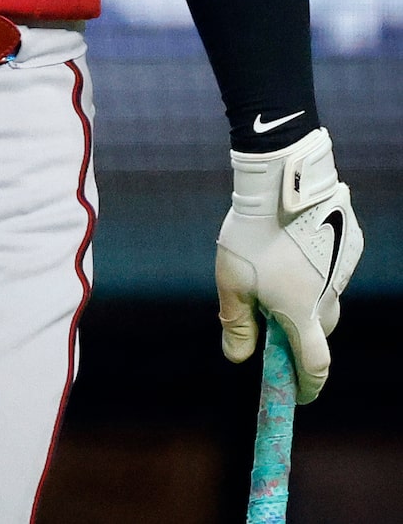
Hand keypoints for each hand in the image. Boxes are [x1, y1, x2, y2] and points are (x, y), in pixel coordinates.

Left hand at [218, 127, 362, 400]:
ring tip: (269, 278)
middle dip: (296, 339)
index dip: (306, 387)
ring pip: (324, 302)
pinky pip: (329, 275)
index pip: (314, 366)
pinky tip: (289, 254)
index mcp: (303, 314)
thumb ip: (236, 323)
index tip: (295, 396)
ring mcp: (342, 275)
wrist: (285, 185)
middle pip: (318, 333)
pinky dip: (311, 276)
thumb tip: (237, 357)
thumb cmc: (252, 235)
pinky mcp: (349, 251)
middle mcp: (330, 299)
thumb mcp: (231, 283)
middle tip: (267, 328)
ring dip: (302, 303)